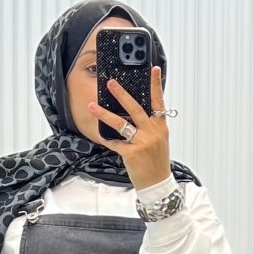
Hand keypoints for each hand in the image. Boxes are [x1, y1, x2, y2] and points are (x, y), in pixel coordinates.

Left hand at [87, 65, 170, 189]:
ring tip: (92, 106)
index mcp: (160, 127)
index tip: (153, 70)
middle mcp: (152, 132)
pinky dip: (107, 140)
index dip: (156, 85)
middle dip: (121, 94)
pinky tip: (101, 136)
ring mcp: (142, 143)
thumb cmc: (156, 161)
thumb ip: (150, 125)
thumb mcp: (159, 140)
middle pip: (135, 108)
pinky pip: (115, 143)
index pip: (158, 102)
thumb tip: (135, 110)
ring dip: (104, 114)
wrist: (157, 183)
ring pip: (120, 124)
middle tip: (111, 83)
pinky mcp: (131, 153)